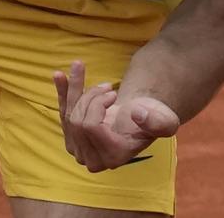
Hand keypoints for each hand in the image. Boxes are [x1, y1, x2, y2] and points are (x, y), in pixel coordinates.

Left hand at [53, 60, 179, 171]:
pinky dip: (62, 92)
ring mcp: (80, 151)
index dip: (97, 104)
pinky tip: (58, 75)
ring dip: (74, 87)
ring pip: (68, 115)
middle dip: (90, 96)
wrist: (142, 120)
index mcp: (113, 156)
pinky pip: (63, 113)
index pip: (90, 127)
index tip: (113, 93)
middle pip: (77, 120)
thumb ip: (158, 121)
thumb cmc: (154, 119)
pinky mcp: (73, 139)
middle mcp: (93, 159)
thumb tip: (136, 113)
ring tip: (79, 65)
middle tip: (108, 86)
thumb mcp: (165, 120)